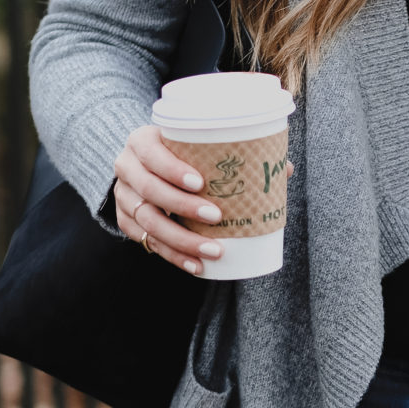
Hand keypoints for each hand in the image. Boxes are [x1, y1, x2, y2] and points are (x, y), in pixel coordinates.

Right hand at [113, 124, 294, 275]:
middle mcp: (126, 168)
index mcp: (141, 141)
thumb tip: (284, 167)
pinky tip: (196, 266)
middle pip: (150, 191)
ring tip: (213, 251)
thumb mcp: (196, 144)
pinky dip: (174, 256)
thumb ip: (234, 151)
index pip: (152, 154)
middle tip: (216, 217)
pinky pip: (149, 243)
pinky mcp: (126, 221)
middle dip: (183, 206)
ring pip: (149, 222)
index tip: (201, 183)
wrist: (143, 166)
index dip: (173, 170)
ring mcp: (124, 197)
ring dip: (182, 240)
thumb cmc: (179, 152)